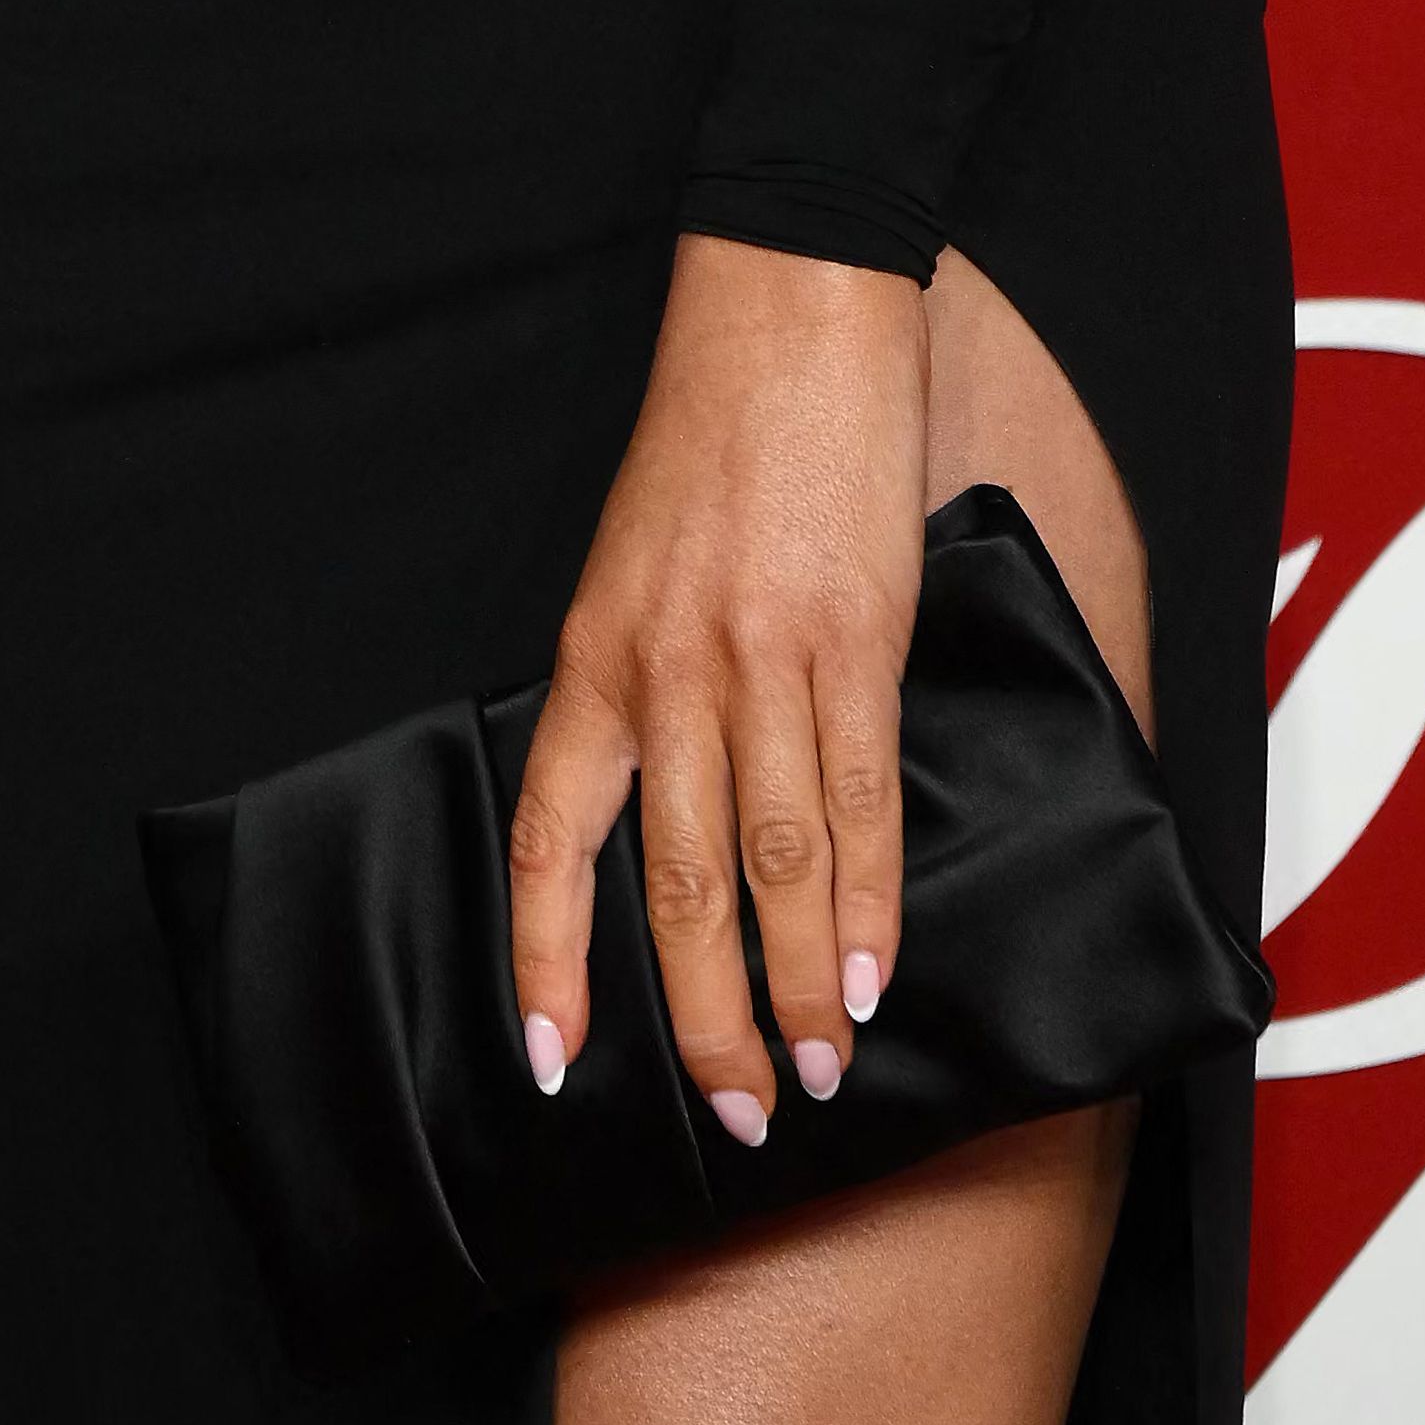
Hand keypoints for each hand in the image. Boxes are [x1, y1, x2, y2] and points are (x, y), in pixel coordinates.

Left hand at [505, 235, 927, 1138]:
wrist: (785, 317)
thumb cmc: (709, 443)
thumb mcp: (632, 565)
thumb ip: (641, 685)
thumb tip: (664, 809)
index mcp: (592, 653)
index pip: (551, 837)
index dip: (549, 959)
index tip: (552, 1059)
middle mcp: (665, 669)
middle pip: (672, 882)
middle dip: (704, 1014)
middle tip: (737, 1108)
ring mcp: (761, 658)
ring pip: (771, 859)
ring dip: (800, 982)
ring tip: (820, 1067)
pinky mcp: (853, 639)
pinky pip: (859, 795)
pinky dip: (869, 898)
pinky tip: (875, 969)